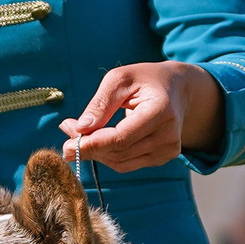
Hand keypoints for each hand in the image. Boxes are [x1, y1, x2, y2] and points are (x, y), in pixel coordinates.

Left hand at [61, 62, 222, 171]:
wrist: (178, 89)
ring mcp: (169, 150)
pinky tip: (100, 138)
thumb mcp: (120, 78)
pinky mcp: (164, 157)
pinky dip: (109, 155)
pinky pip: (127, 164)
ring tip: (80, 133)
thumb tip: (80, 129)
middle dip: (89, 146)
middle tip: (68, 130)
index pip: (121, 138)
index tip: (66, 145)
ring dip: (96, 152)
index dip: (92, 144)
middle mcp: (169, 135)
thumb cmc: (145, 79)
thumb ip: (100, 104)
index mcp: (161, 111)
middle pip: (119, 152)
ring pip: (121, 163)